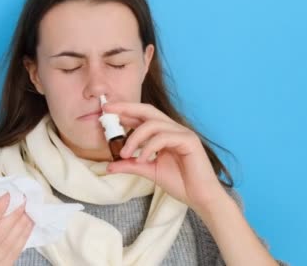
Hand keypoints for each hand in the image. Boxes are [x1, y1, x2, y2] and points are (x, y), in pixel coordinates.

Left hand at [103, 102, 227, 211]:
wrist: (200, 197)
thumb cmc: (180, 183)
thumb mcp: (148, 171)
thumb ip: (130, 165)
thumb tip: (109, 166)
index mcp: (164, 133)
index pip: (143, 116)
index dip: (125, 111)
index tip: (106, 111)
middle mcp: (173, 129)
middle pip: (147, 110)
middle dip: (126, 108)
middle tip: (107, 111)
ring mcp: (182, 133)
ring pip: (153, 124)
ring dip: (134, 138)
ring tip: (124, 154)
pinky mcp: (189, 140)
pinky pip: (163, 137)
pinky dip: (148, 147)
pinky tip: (142, 159)